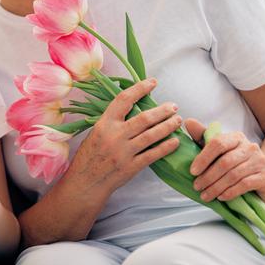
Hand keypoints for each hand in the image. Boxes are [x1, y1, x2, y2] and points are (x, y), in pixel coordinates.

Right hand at [66, 79, 181, 196]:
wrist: (86, 181)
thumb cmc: (90, 155)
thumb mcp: (96, 132)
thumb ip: (113, 121)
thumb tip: (135, 107)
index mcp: (104, 124)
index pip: (124, 100)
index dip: (140, 89)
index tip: (153, 83)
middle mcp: (114, 136)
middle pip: (144, 118)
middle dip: (162, 111)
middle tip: (173, 106)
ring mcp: (124, 152)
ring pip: (152, 135)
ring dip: (168, 126)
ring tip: (178, 121)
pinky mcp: (131, 167)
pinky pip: (153, 154)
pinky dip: (166, 147)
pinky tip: (175, 141)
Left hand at [186, 119, 264, 205]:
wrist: (260, 178)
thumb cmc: (233, 162)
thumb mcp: (217, 150)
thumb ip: (202, 136)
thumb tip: (187, 121)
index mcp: (236, 137)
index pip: (218, 143)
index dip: (203, 158)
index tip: (192, 172)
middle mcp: (250, 147)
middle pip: (225, 162)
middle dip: (208, 176)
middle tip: (196, 186)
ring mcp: (260, 162)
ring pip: (233, 175)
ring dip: (216, 187)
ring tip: (205, 195)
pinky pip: (245, 185)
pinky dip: (230, 192)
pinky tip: (221, 197)